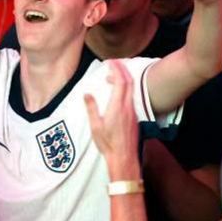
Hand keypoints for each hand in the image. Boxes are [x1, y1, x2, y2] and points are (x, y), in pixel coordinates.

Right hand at [84, 60, 138, 178]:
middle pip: (129, 81)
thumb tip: (87, 94)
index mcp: (117, 107)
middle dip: (122, 68)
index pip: (120, 81)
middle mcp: (127, 107)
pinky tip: (117, 91)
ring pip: (131, 88)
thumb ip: (92, 108)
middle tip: (113, 62)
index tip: (109, 62)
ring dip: (124, 78)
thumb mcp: (96, 126)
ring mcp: (132, 111)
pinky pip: (131, 96)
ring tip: (112, 76)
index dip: (116, 68)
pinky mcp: (134, 116)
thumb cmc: (108, 145)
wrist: (124, 158)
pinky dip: (125, 88)